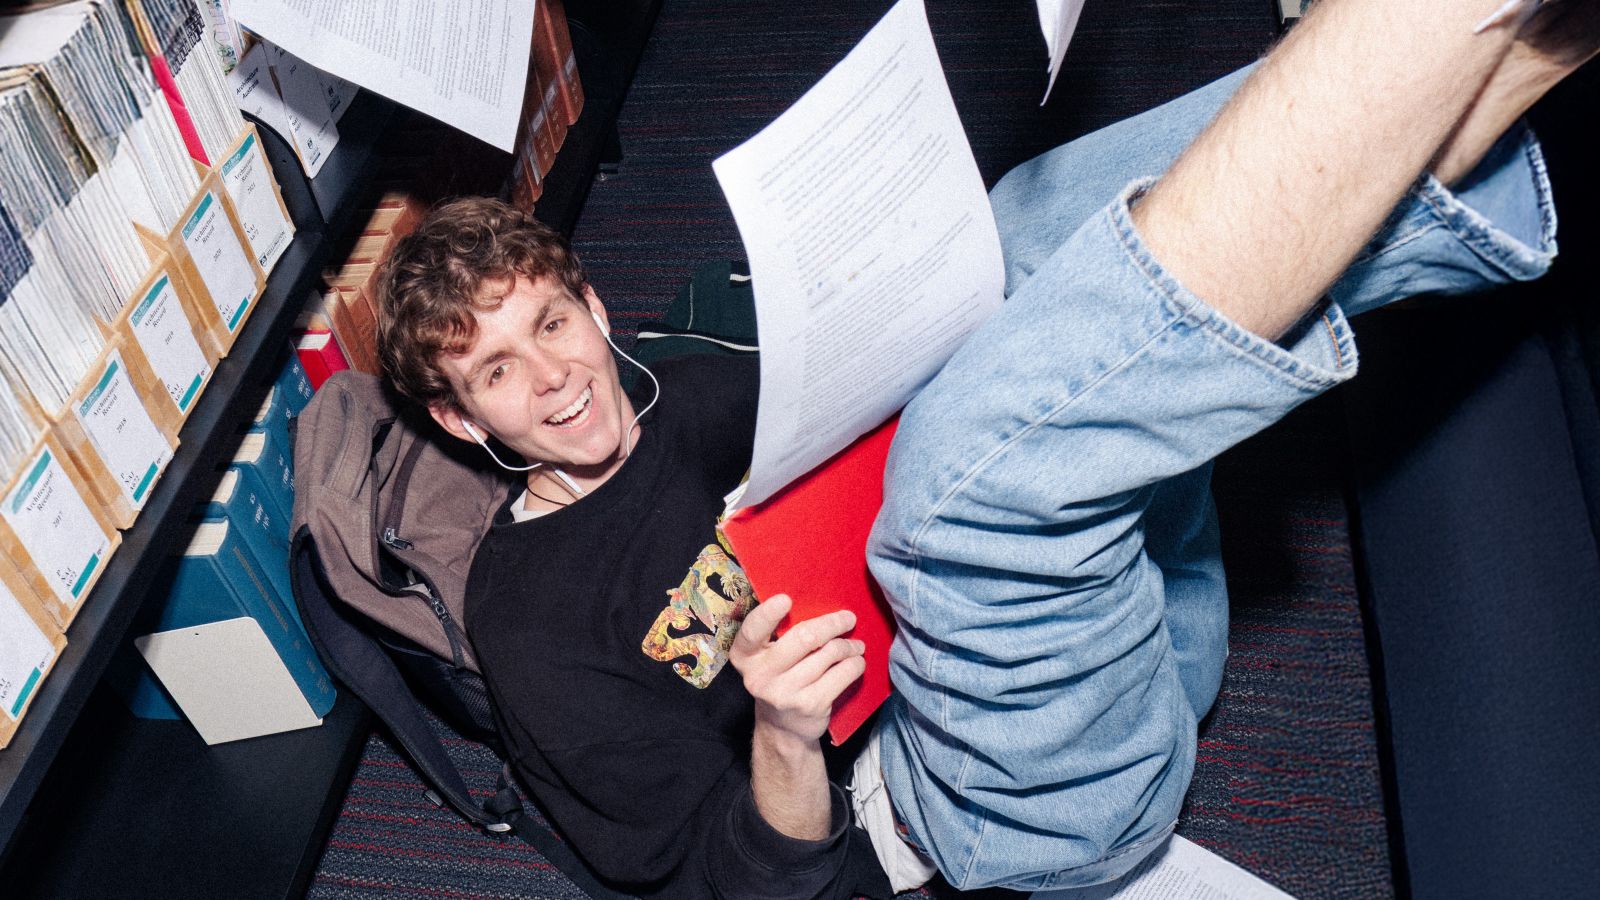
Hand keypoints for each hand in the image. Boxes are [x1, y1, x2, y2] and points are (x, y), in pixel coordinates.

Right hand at [730, 594, 866, 745]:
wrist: (783, 730)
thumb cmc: (780, 681)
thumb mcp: (768, 660)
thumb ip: (780, 636)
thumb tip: (821, 607)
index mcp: (745, 658)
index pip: (751, 631)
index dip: (767, 614)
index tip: (786, 599)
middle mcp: (760, 676)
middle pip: (804, 638)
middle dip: (832, 624)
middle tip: (848, 618)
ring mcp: (785, 693)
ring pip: (828, 654)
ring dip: (848, 646)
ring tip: (855, 645)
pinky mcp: (810, 705)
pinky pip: (842, 673)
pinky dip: (855, 664)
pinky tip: (856, 662)